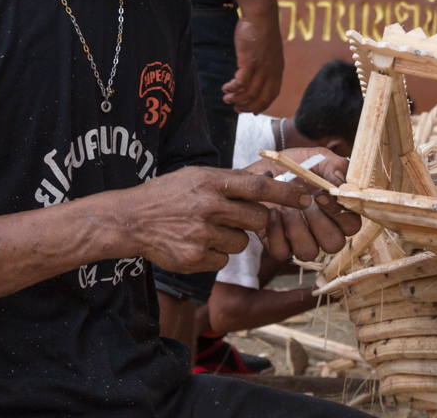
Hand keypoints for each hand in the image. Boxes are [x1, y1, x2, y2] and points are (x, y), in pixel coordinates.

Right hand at [111, 167, 310, 273]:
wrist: (130, 220)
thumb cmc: (167, 195)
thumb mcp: (195, 176)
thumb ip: (229, 181)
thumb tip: (268, 181)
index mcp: (211, 182)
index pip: (259, 187)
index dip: (286, 193)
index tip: (306, 197)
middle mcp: (209, 207)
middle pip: (258, 218)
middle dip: (255, 220)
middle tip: (235, 217)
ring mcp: (202, 235)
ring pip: (243, 242)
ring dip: (233, 238)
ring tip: (207, 230)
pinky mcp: (196, 259)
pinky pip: (225, 260)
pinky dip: (216, 255)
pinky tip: (197, 244)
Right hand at [222, 12, 283, 113]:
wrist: (261, 15)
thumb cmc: (262, 30)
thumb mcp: (268, 50)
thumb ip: (265, 63)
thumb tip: (256, 71)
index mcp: (277, 69)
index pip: (272, 94)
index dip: (262, 105)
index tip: (251, 111)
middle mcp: (271, 71)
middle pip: (260, 97)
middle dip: (247, 106)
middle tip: (236, 109)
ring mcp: (261, 67)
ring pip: (249, 92)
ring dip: (236, 98)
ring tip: (226, 99)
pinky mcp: (250, 61)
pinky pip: (241, 82)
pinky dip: (232, 88)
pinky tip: (225, 87)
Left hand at [244, 148, 361, 262]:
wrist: (264, 168)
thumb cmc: (296, 165)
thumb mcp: (319, 157)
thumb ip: (336, 166)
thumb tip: (342, 183)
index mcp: (338, 212)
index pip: (351, 225)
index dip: (338, 213)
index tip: (321, 194)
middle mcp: (323, 231)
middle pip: (334, 244)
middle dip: (318, 222)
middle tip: (305, 202)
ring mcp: (301, 240)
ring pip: (308, 252)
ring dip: (297, 229)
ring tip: (286, 207)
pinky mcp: (279, 245)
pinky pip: (282, 252)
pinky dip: (276, 232)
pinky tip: (272, 212)